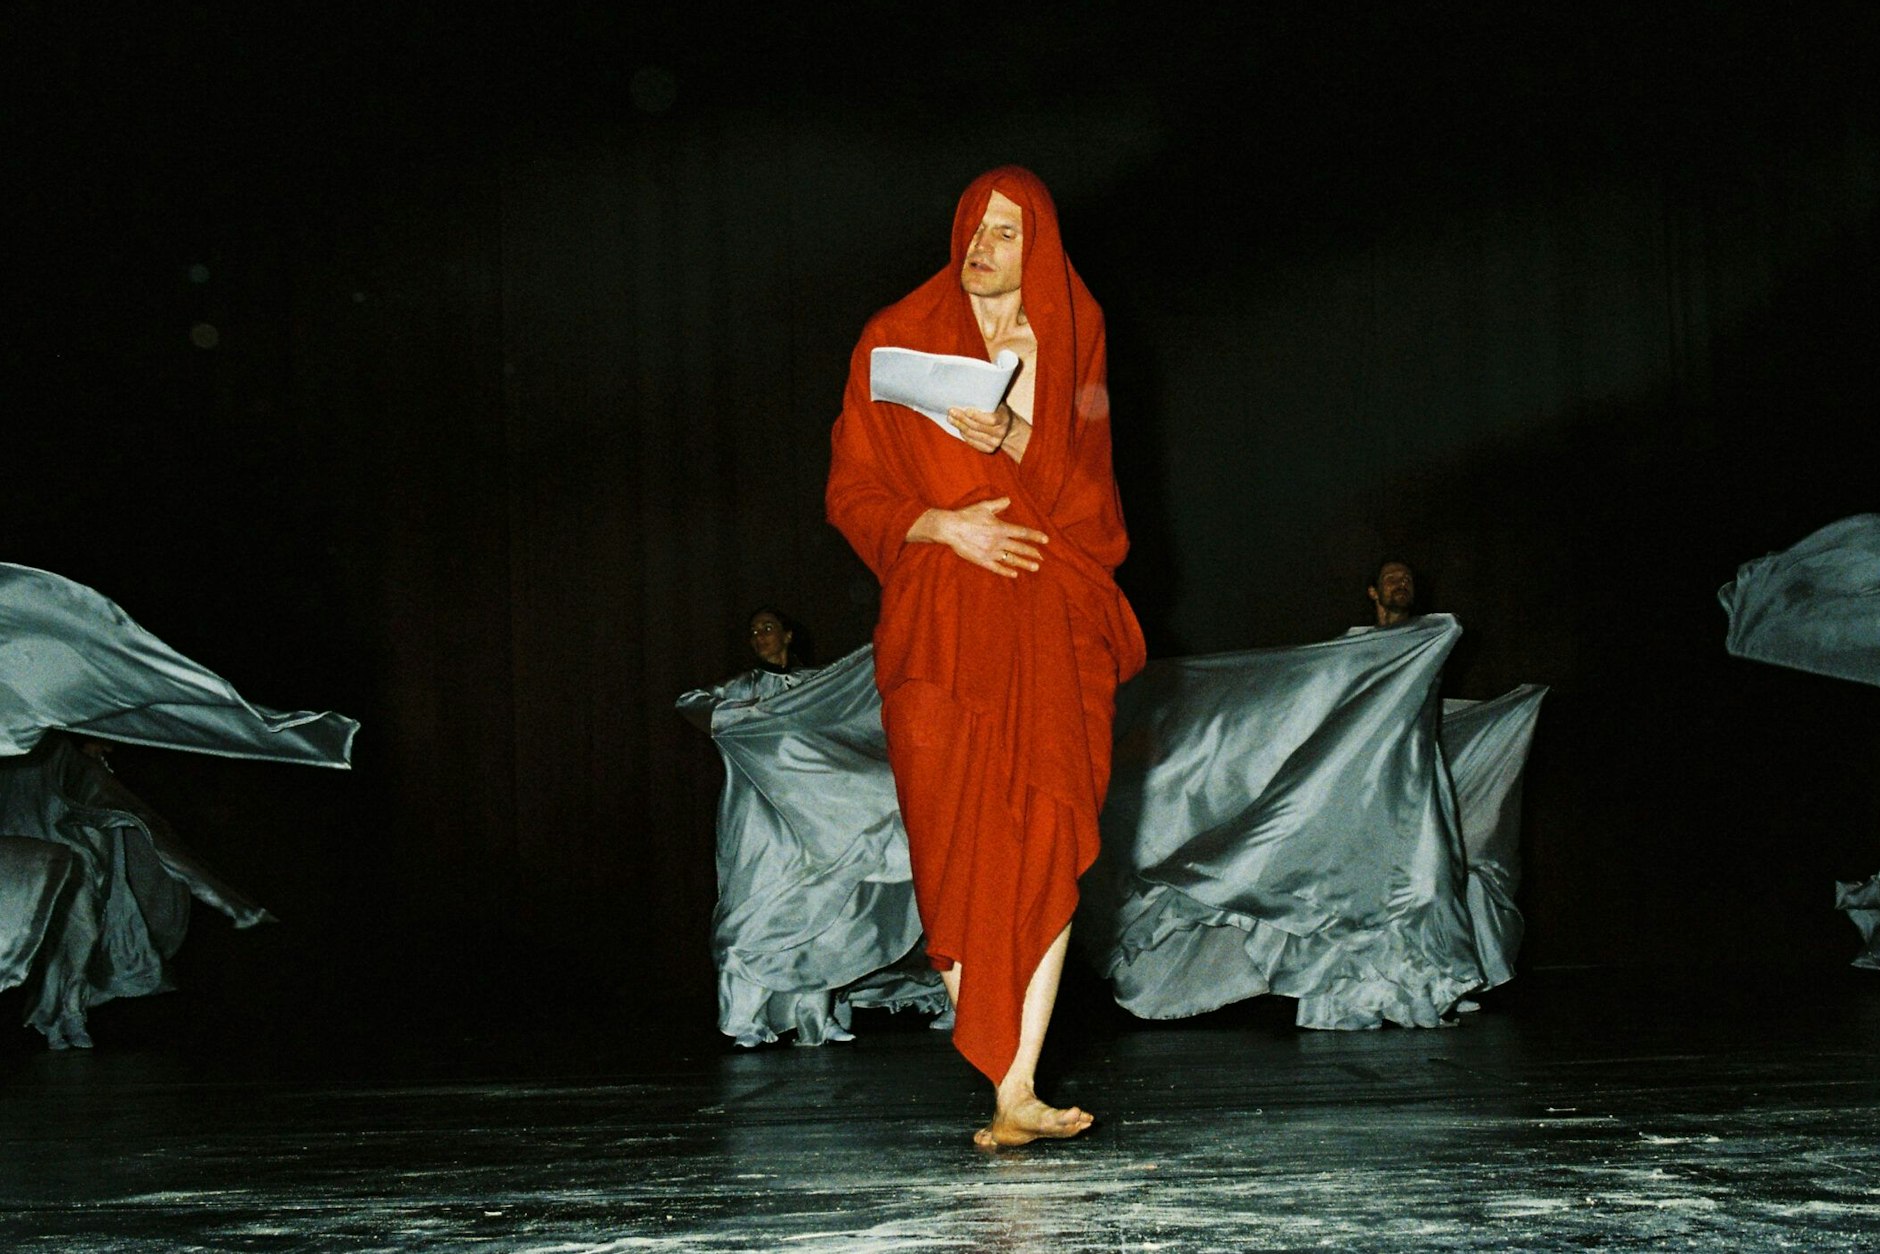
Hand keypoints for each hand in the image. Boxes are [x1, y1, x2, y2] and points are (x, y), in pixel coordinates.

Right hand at [908, 497, 1047, 577]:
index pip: (1022, 533)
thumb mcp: (984, 507)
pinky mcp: (982, 560)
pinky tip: (1014, 574)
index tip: (1046, 540)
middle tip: (1042, 557)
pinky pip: (997, 567)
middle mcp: (998, 541)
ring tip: (1035, 567)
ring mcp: (991, 552)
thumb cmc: (966, 516)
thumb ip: (998, 504)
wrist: (950, 528)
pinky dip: (1006, 571)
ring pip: (1011, 559)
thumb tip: (1008, 499)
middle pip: (1020, 548)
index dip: (1035, 536)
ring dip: (1024, 563)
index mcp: (1000, 528)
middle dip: (1032, 553)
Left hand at [948, 402, 1018, 454]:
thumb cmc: (998, 410)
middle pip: (978, 427)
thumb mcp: (997, 403)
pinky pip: (972, 442)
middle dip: (962, 419)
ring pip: (973, 434)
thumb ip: (986, 400)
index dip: (977, 416)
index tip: (966, 410)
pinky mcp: (989, 449)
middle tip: (951, 411)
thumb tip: (967, 394)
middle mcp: (1001, 432)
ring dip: (960, 426)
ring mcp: (995, 443)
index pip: (991, 420)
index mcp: (1004, 418)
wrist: (1008, 427)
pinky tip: (958, 427)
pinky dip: (963, 434)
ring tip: (951, 418)